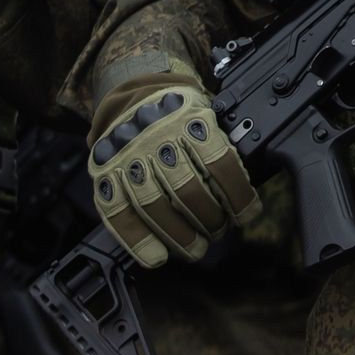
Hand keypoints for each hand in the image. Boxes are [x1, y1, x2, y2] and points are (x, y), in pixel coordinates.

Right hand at [86, 78, 258, 267]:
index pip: (219, 163)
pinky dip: (138, 241)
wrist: (134, 97)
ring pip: (155, 205)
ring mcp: (127, 157)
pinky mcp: (105, 175)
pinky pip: (119, 214)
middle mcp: (156, 137)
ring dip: (181, 235)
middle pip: (187, 190)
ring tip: (197, 247)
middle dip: (210, 219)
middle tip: (219, 230)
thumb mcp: (207, 111)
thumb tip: (248, 182)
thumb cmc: (179, 112)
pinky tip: (157, 257)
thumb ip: (223, 141)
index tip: (247, 214)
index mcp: (189, 118)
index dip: (238, 195)